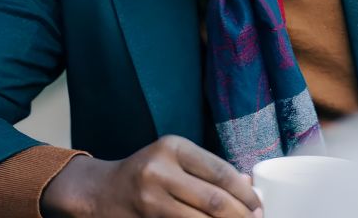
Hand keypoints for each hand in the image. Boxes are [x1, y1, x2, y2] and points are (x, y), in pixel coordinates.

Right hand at [41, 134, 261, 217]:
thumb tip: (249, 185)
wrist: (99, 191)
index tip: (259, 205)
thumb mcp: (175, 158)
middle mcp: (159, 171)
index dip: (245, 193)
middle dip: (240, 215)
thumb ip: (209, 170)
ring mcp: (148, 199)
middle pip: (213, 199)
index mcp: (172, 148)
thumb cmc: (146, 171)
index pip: (220, 172)